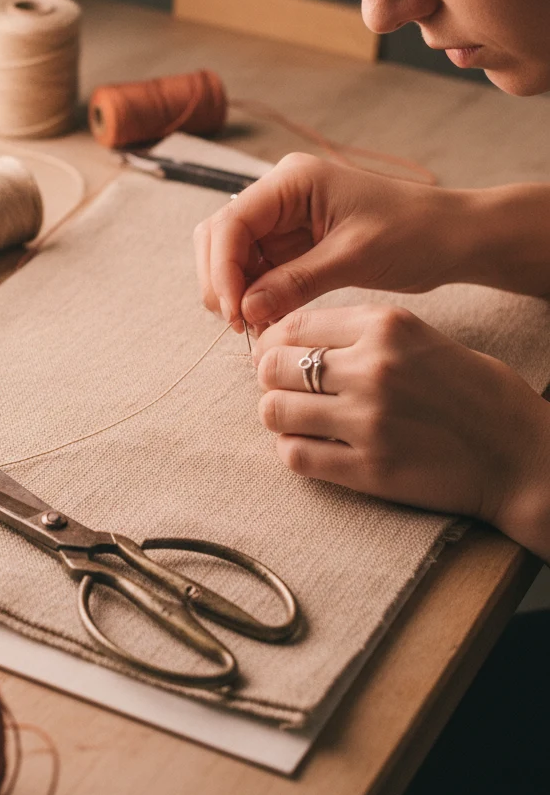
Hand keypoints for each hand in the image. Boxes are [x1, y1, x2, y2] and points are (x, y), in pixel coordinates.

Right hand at [193, 154, 465, 331]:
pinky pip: (254, 270)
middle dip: (220, 281)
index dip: (223, 270)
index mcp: (292, 180)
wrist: (454, 237)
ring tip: (252, 326)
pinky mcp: (291, 243)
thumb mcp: (354, 258)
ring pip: (230, 255)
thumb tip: (244, 311)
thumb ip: (294, 283)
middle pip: (220, 236)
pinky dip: (252, 296)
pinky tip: (264, 319)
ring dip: (233, 291)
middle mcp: (279, 194)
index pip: (232, 223)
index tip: (233, 313)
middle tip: (238, 324)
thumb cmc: (415, 234)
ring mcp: (282, 218)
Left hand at [253, 304, 549, 556]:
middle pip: (273, 366)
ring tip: (297, 419)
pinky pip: (295, 455)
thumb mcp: (423, 339)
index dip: (273, 342)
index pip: (293, 325)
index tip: (276, 355)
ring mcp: (368, 420)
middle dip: (270, 379)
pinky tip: (312, 446)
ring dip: (278, 415)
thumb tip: (290, 339)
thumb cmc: (473, 394)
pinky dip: (293, 450)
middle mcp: (373, 368)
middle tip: (285, 389)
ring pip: (274, 410)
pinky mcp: (368, 468)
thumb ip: (360, 334)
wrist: (523, 457)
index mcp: (387, 327)